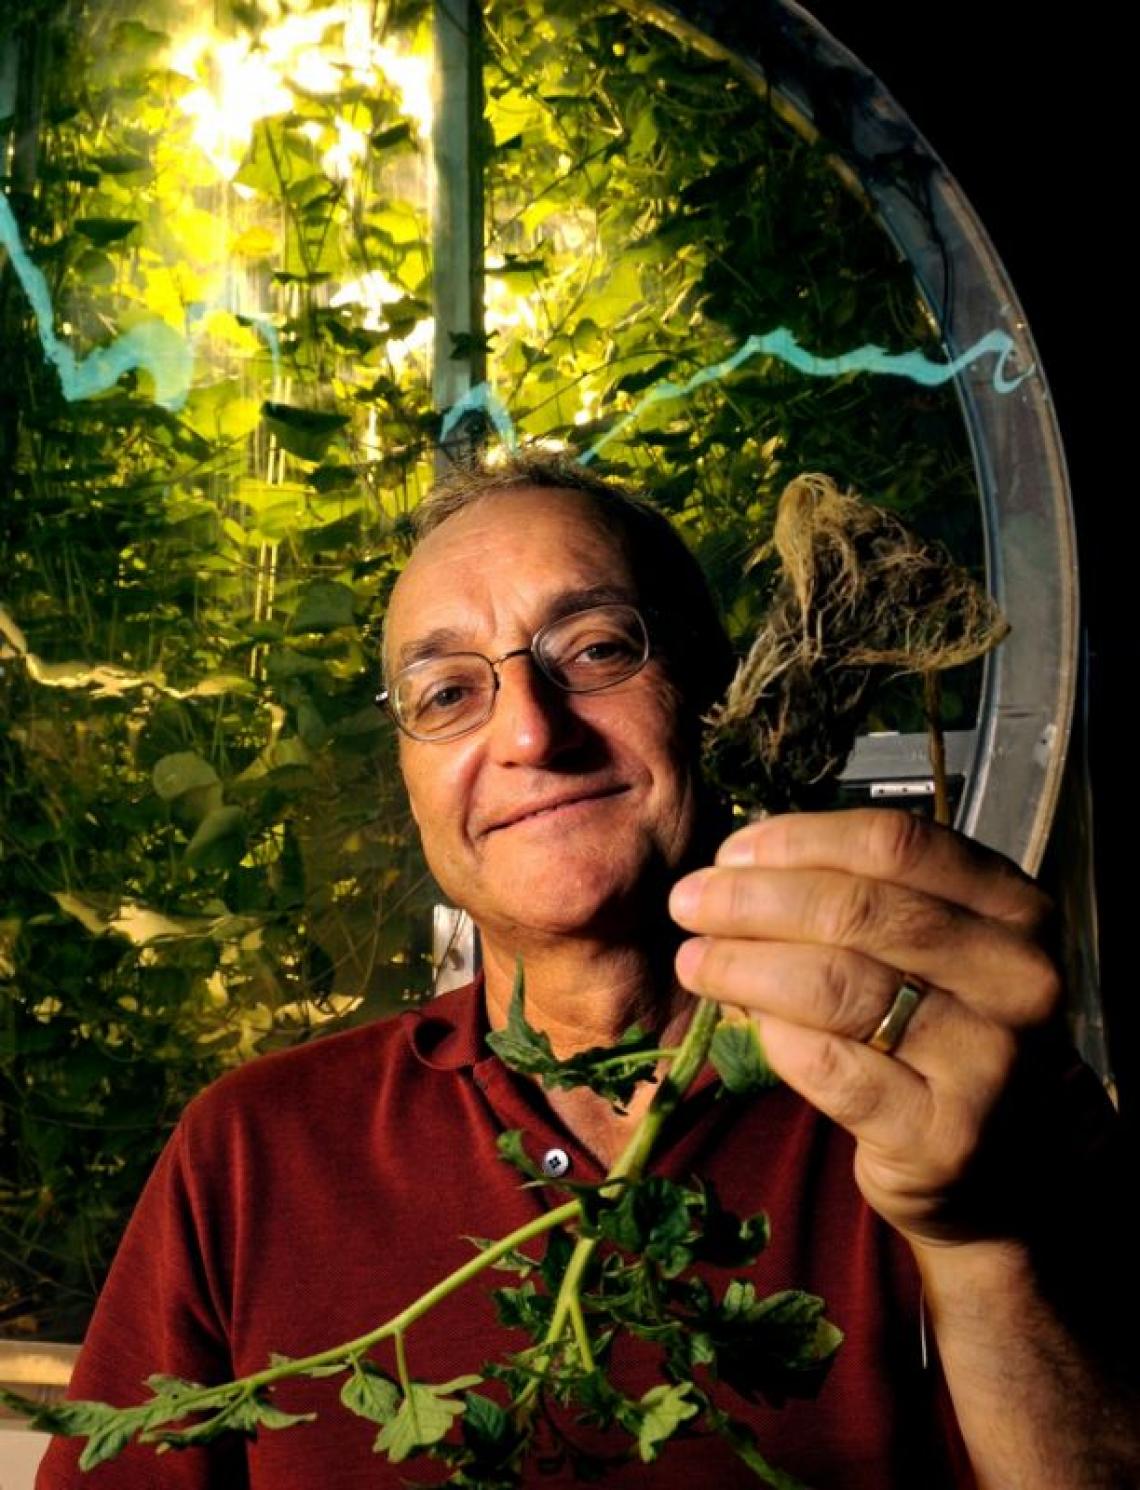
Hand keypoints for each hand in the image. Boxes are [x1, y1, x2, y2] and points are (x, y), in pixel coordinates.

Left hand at [668, 808, 1062, 1247]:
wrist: (1006, 1163)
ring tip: (694, 961)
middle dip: (752, 900)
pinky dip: (774, 1035)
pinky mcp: (945, 1134)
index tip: (731, 853)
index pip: (895, 843)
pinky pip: (831, 1065)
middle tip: (687, 903)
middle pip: (857, 910)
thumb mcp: (930, 947)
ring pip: (836, 986)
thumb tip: (738, 869)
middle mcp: (1016, 977)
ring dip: (743, 966)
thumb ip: (858, 897)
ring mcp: (989, 1060)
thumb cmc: (942, 1027)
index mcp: (1014, 908)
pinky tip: (746, 1021)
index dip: (799, 840)